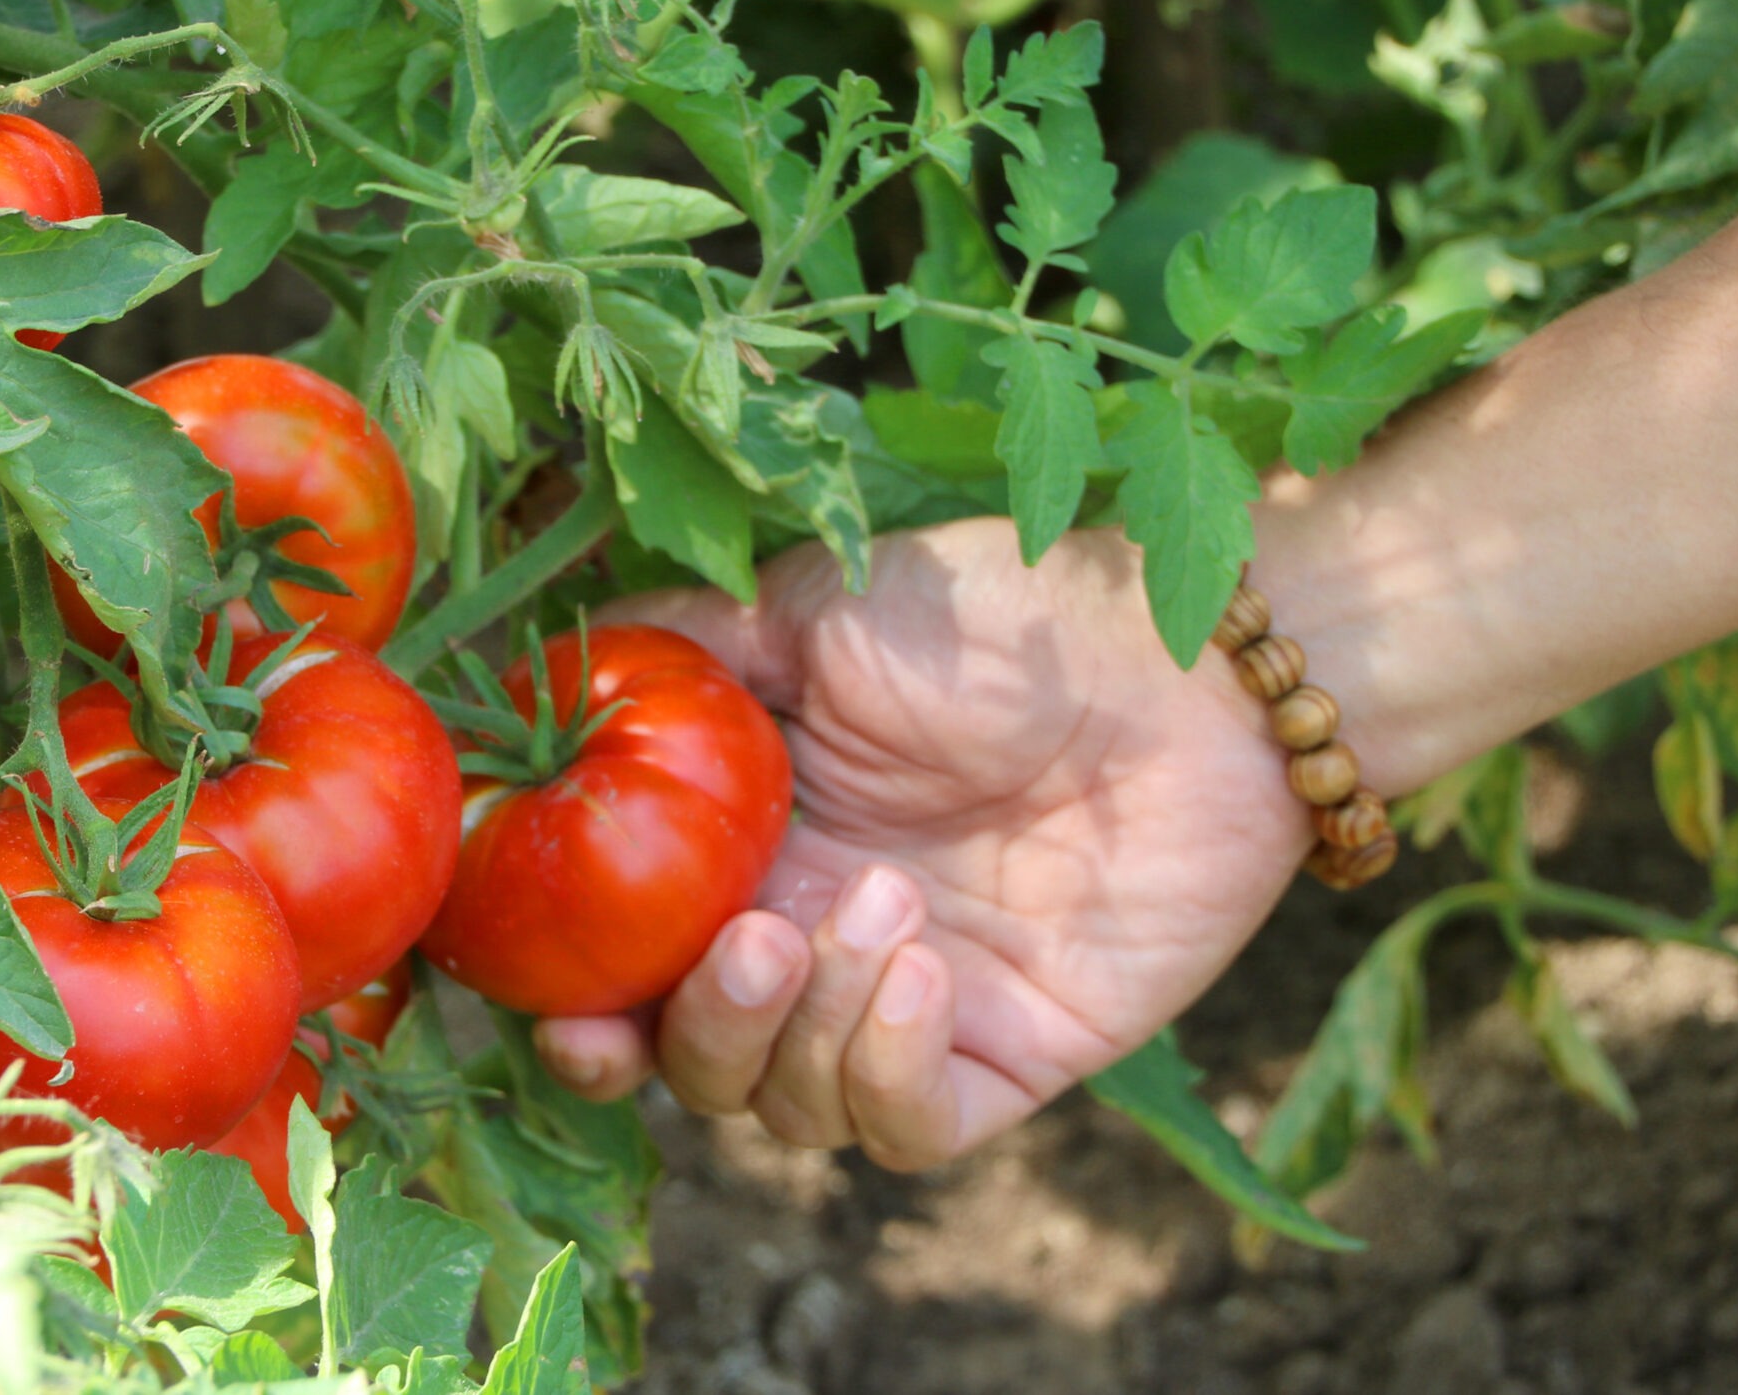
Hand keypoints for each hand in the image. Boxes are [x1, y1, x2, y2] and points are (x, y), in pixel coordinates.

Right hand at [532, 517, 1312, 1169]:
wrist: (1187, 664)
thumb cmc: (1000, 617)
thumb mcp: (818, 606)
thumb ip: (685, 651)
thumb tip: (549, 669)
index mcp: (747, 854)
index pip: (626, 973)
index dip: (574, 1008)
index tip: (560, 998)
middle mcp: (810, 944)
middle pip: (691, 1065)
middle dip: (691, 1031)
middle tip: (752, 940)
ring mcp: (906, 1009)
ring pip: (787, 1108)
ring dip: (811, 1024)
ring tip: (886, 902)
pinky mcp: (1006, 1056)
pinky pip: (907, 1130)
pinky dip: (889, 1071)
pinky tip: (924, 972)